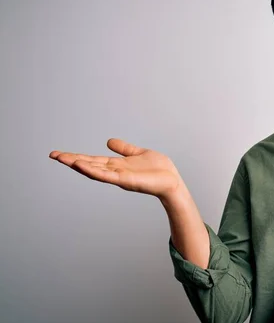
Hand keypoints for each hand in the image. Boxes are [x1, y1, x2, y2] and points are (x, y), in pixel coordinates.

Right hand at [49, 138, 183, 199]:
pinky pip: (106, 176)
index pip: (92, 160)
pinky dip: (94, 171)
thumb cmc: (159, 170)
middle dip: (71, 160)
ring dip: (79, 165)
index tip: (59, 154)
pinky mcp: (125, 181)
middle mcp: (114, 171)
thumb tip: (108, 141)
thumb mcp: (138, 153)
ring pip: (94, 170)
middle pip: (89, 165)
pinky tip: (82, 166)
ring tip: (63, 159)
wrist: (172, 181)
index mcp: (116, 165)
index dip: (76, 156)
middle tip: (53, 155)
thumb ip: (124, 148)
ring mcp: (118, 177)